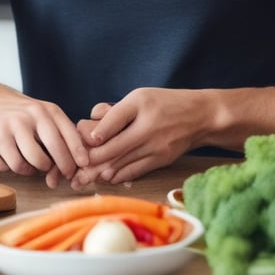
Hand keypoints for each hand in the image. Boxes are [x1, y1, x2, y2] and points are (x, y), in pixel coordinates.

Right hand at [0, 89, 88, 181]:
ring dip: (31, 170)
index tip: (84, 165)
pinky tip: (13, 156)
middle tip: (60, 175)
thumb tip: (78, 163)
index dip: (76, 152)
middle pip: (44, 156)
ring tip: (33, 163)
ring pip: (22, 166)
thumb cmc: (25, 114)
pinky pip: (5, 167)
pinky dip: (11, 167)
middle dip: (57, 168)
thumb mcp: (45, 113)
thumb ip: (61, 134)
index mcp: (42, 110)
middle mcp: (23, 118)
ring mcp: (3, 130)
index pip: (65, 134)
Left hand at [69, 88, 197, 187]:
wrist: (200, 116)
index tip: (84, 139)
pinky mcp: (161, 160)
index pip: (114, 119)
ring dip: (99, 171)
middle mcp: (148, 126)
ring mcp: (155, 146)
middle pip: (113, 148)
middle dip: (90, 159)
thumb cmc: (164, 103)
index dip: (95, 132)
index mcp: (141, 104)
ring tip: (81, 177)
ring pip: (121, 163)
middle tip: (73, 167)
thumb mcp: (139, 96)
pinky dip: (117, 175)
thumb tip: (92, 120)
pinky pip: (134, 171)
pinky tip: (104, 177)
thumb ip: (115, 110)